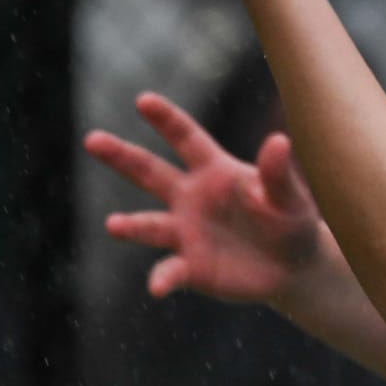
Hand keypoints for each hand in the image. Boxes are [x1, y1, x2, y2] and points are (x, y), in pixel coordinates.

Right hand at [85, 92, 324, 302]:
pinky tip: (159, 286)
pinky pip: (169, 271)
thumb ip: (278, 174)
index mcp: (215, 171)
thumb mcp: (291, 197)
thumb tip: (278, 140)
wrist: (293, 267)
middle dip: (121, 156)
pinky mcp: (189, 267)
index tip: (143, 100)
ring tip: (115, 225)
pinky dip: (162, 278)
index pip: (187, 139)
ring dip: (131, 226)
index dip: (167, 120)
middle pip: (150, 172)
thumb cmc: (292, 221)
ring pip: (149, 225)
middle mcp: (191, 198)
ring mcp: (185, 232)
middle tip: (92, 139)